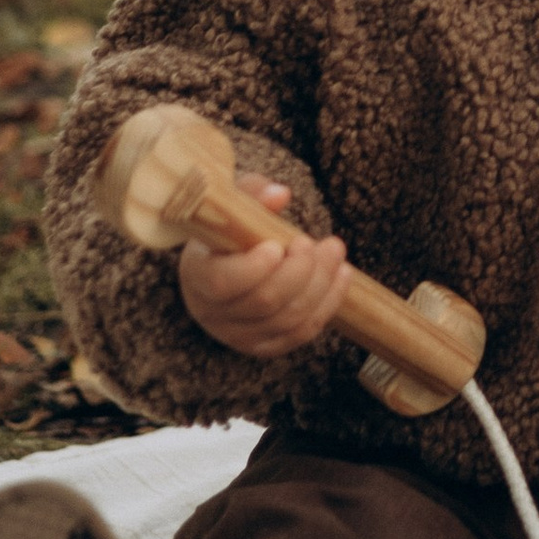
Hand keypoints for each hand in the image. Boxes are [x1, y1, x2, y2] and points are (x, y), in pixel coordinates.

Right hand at [177, 179, 347, 357]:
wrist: (227, 257)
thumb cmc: (231, 226)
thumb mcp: (234, 203)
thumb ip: (253, 193)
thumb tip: (280, 195)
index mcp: (196, 275)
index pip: (223, 283)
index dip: (254, 268)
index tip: (277, 245)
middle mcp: (211, 312)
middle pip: (264, 302)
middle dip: (299, 271)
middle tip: (313, 242)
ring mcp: (237, 334)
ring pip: (287, 320)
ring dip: (320, 284)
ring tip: (334, 250)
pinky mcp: (262, 345)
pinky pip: (300, 333)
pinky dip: (327, 304)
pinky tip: (342, 275)